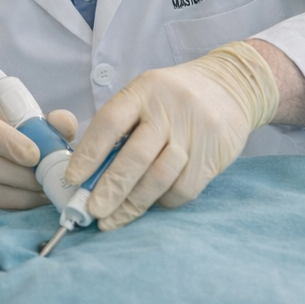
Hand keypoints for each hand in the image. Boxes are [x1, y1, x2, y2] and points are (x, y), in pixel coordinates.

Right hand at [0, 108, 77, 223]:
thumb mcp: (6, 128)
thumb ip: (39, 123)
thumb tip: (64, 124)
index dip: (8, 141)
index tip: (34, 155)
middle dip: (24, 175)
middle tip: (50, 178)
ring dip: (25, 194)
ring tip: (47, 192)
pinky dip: (17, 209)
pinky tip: (33, 204)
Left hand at [66, 42, 278, 229]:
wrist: (231, 85)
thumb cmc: (173, 98)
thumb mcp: (144, 97)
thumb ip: (120, 129)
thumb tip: (88, 174)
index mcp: (143, 91)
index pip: (110, 123)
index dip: (89, 154)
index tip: (74, 179)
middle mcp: (169, 109)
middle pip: (136, 156)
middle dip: (111, 188)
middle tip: (93, 211)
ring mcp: (195, 132)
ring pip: (160, 177)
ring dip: (134, 204)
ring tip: (114, 219)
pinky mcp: (214, 153)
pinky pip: (184, 187)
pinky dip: (164, 201)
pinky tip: (152, 204)